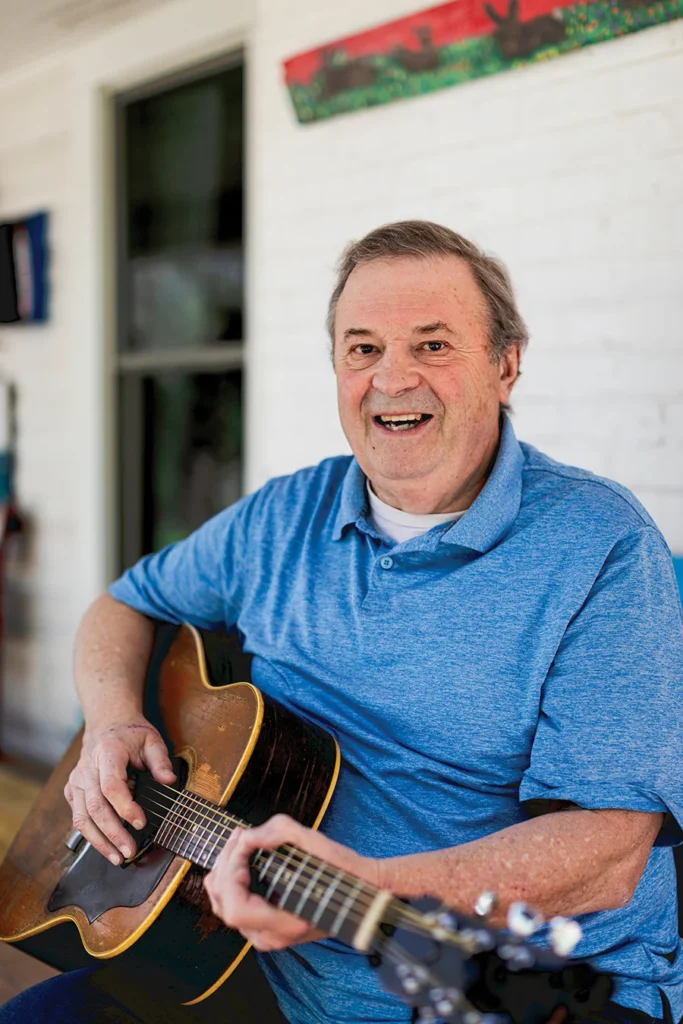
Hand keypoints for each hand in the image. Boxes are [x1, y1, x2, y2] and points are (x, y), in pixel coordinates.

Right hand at [64, 718, 175, 864]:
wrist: (107, 725)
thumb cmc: (131, 734)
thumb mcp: (152, 739)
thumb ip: (160, 760)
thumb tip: (169, 781)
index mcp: (107, 753)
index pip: (111, 786)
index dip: (125, 807)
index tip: (141, 821)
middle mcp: (87, 769)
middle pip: (95, 807)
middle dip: (112, 833)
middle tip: (129, 851)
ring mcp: (77, 781)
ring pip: (82, 817)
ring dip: (99, 841)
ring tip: (118, 858)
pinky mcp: (73, 791)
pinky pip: (78, 818)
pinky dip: (91, 835)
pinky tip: (106, 847)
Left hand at [204, 814, 381, 950]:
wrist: (362, 895)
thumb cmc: (343, 872)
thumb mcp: (317, 842)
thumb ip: (279, 832)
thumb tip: (248, 835)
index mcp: (285, 923)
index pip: (235, 907)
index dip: (231, 871)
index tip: (244, 843)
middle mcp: (271, 937)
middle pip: (223, 906)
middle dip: (225, 865)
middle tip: (239, 836)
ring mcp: (267, 936)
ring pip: (223, 908)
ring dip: (224, 872)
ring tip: (238, 843)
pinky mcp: (265, 927)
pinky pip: (235, 907)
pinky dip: (231, 882)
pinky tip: (242, 859)